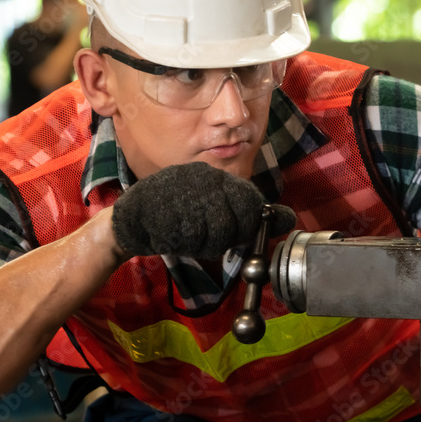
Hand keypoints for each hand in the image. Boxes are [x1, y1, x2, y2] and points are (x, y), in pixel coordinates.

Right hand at [111, 162, 296, 258]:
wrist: (130, 222)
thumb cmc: (177, 219)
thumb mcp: (216, 215)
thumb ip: (248, 216)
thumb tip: (289, 218)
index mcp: (216, 177)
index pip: (248, 200)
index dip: (245, 224)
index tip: (234, 233)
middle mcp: (203, 177)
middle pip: (236, 218)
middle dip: (225, 237)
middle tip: (206, 238)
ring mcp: (184, 190)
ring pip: (217, 230)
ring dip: (206, 244)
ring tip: (189, 237)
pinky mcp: (166, 206)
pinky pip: (193, 236)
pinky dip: (188, 244)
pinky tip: (174, 237)